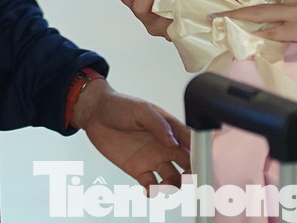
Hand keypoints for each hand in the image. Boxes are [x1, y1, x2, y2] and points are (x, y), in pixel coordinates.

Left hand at [73, 79, 190, 191]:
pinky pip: (151, 185)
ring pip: (173, 178)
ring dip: (173, 185)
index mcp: (170, 128)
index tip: (201, 162)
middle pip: (188, 163)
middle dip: (193, 173)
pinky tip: (149, 189)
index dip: (200, 153)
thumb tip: (173, 142)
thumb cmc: (119, 105)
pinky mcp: (138, 170)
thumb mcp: (141, 109)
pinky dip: (153, 191)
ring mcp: (152, 158)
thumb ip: (158, 125)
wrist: (95, 114)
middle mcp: (165, 145)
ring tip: (164, 184)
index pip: (192, 142)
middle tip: (188, 178)